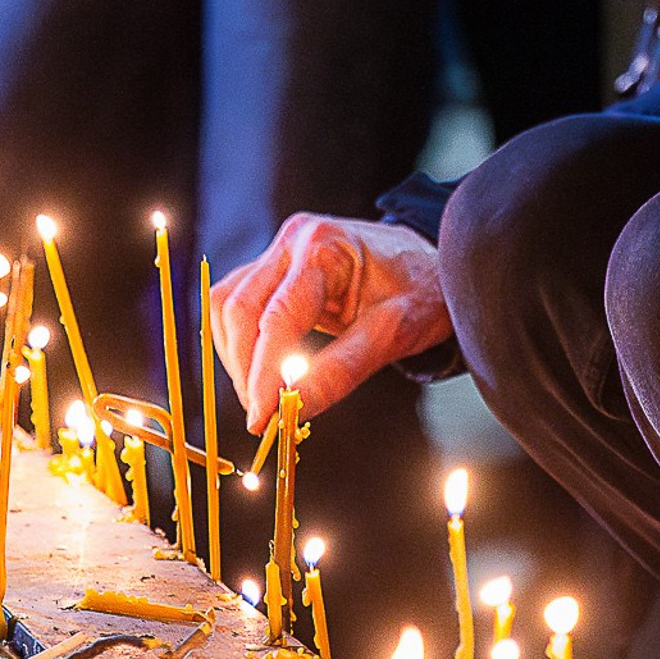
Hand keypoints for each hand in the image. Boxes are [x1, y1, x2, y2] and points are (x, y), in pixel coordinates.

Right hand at [210, 215, 450, 429]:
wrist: (431, 265)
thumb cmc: (421, 293)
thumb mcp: (392, 334)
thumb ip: (341, 371)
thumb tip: (293, 409)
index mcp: (326, 247)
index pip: (278, 317)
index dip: (263, 373)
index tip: (260, 419)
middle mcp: (295, 239)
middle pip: (240, 307)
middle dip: (244, 368)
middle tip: (262, 416)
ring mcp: (281, 247)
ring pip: (228, 303)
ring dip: (236, 354)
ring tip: (262, 396)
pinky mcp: (275, 264)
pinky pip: (238, 301)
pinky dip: (241, 339)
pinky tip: (260, 369)